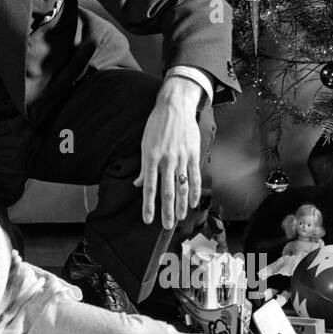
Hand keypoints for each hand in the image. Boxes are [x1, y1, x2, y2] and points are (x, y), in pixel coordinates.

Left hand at [133, 78, 202, 228]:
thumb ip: (143, 167)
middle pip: (167, 191)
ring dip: (182, 205)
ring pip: (182, 187)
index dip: (148, 206)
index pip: (149, 187)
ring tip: (180, 218)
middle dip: (167, 211)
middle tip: (167, 226)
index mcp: (151, 158)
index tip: (147, 220)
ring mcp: (181, 158)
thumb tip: (138, 184)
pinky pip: (194, 176)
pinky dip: (194, 191)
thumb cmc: (156, 125)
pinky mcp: (193, 154)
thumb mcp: (144, 144)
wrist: (174, 107)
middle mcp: (166, 160)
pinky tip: (194, 202)